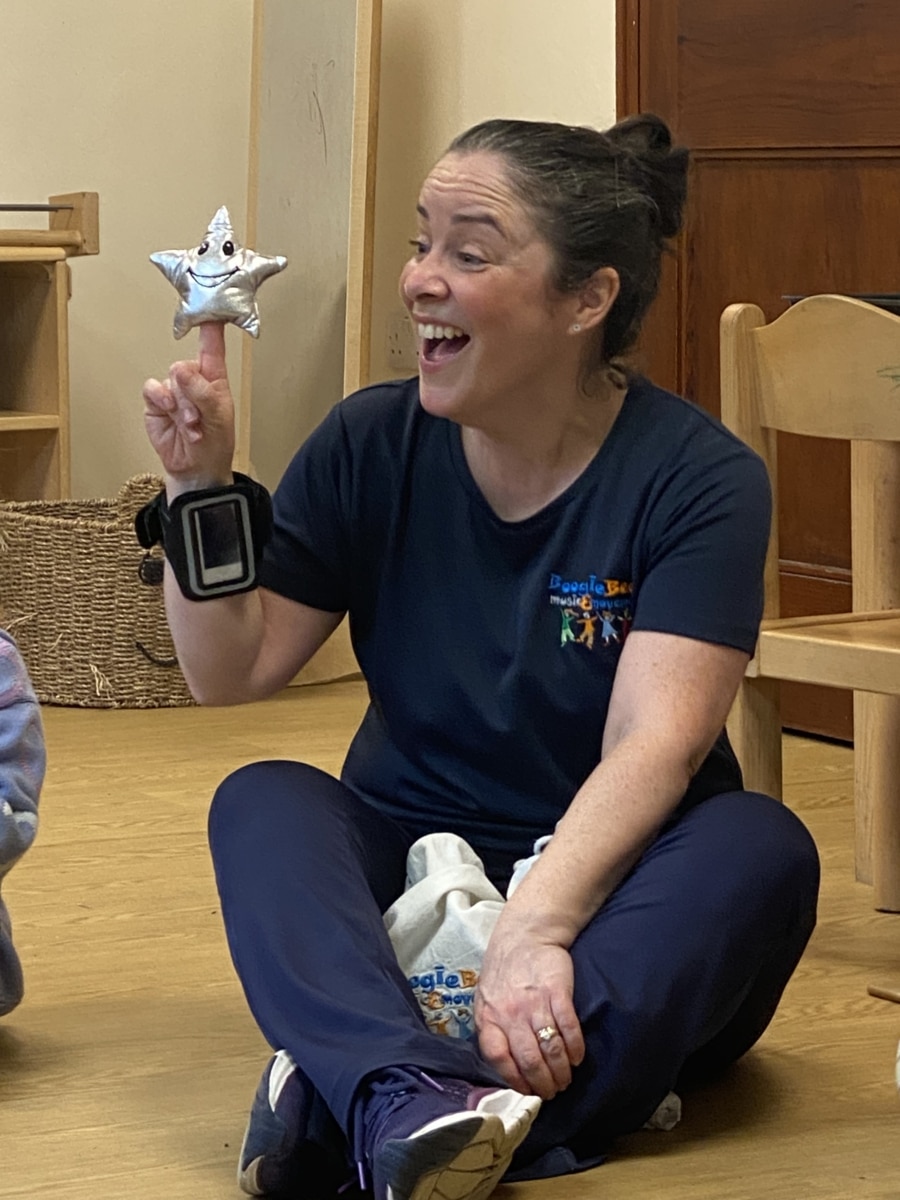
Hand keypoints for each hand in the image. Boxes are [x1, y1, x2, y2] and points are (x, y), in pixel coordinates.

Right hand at [142, 323, 235, 487]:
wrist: (195, 469)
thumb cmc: (214, 443)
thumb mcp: (218, 418)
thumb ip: (202, 393)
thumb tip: (179, 369)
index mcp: (214, 378)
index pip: (212, 346)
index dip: (209, 326)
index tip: (207, 307)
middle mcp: (193, 379)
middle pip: (185, 367)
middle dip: (191, 395)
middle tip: (198, 419)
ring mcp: (173, 390)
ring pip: (170, 381)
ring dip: (180, 406)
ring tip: (190, 426)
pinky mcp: (156, 400)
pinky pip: (152, 388)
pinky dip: (161, 401)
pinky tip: (170, 415)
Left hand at [475, 920, 584, 1099]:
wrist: (525, 935)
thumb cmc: (505, 973)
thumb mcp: (486, 1000)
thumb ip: (492, 1029)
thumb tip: (504, 1066)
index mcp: (488, 1017)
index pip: (498, 1059)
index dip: (515, 1080)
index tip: (528, 1090)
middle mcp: (510, 1013)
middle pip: (529, 1060)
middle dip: (544, 1083)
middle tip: (554, 1091)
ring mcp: (535, 1003)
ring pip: (551, 1049)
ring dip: (561, 1071)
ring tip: (567, 1078)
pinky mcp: (557, 992)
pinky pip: (569, 1028)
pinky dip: (575, 1048)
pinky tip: (577, 1057)